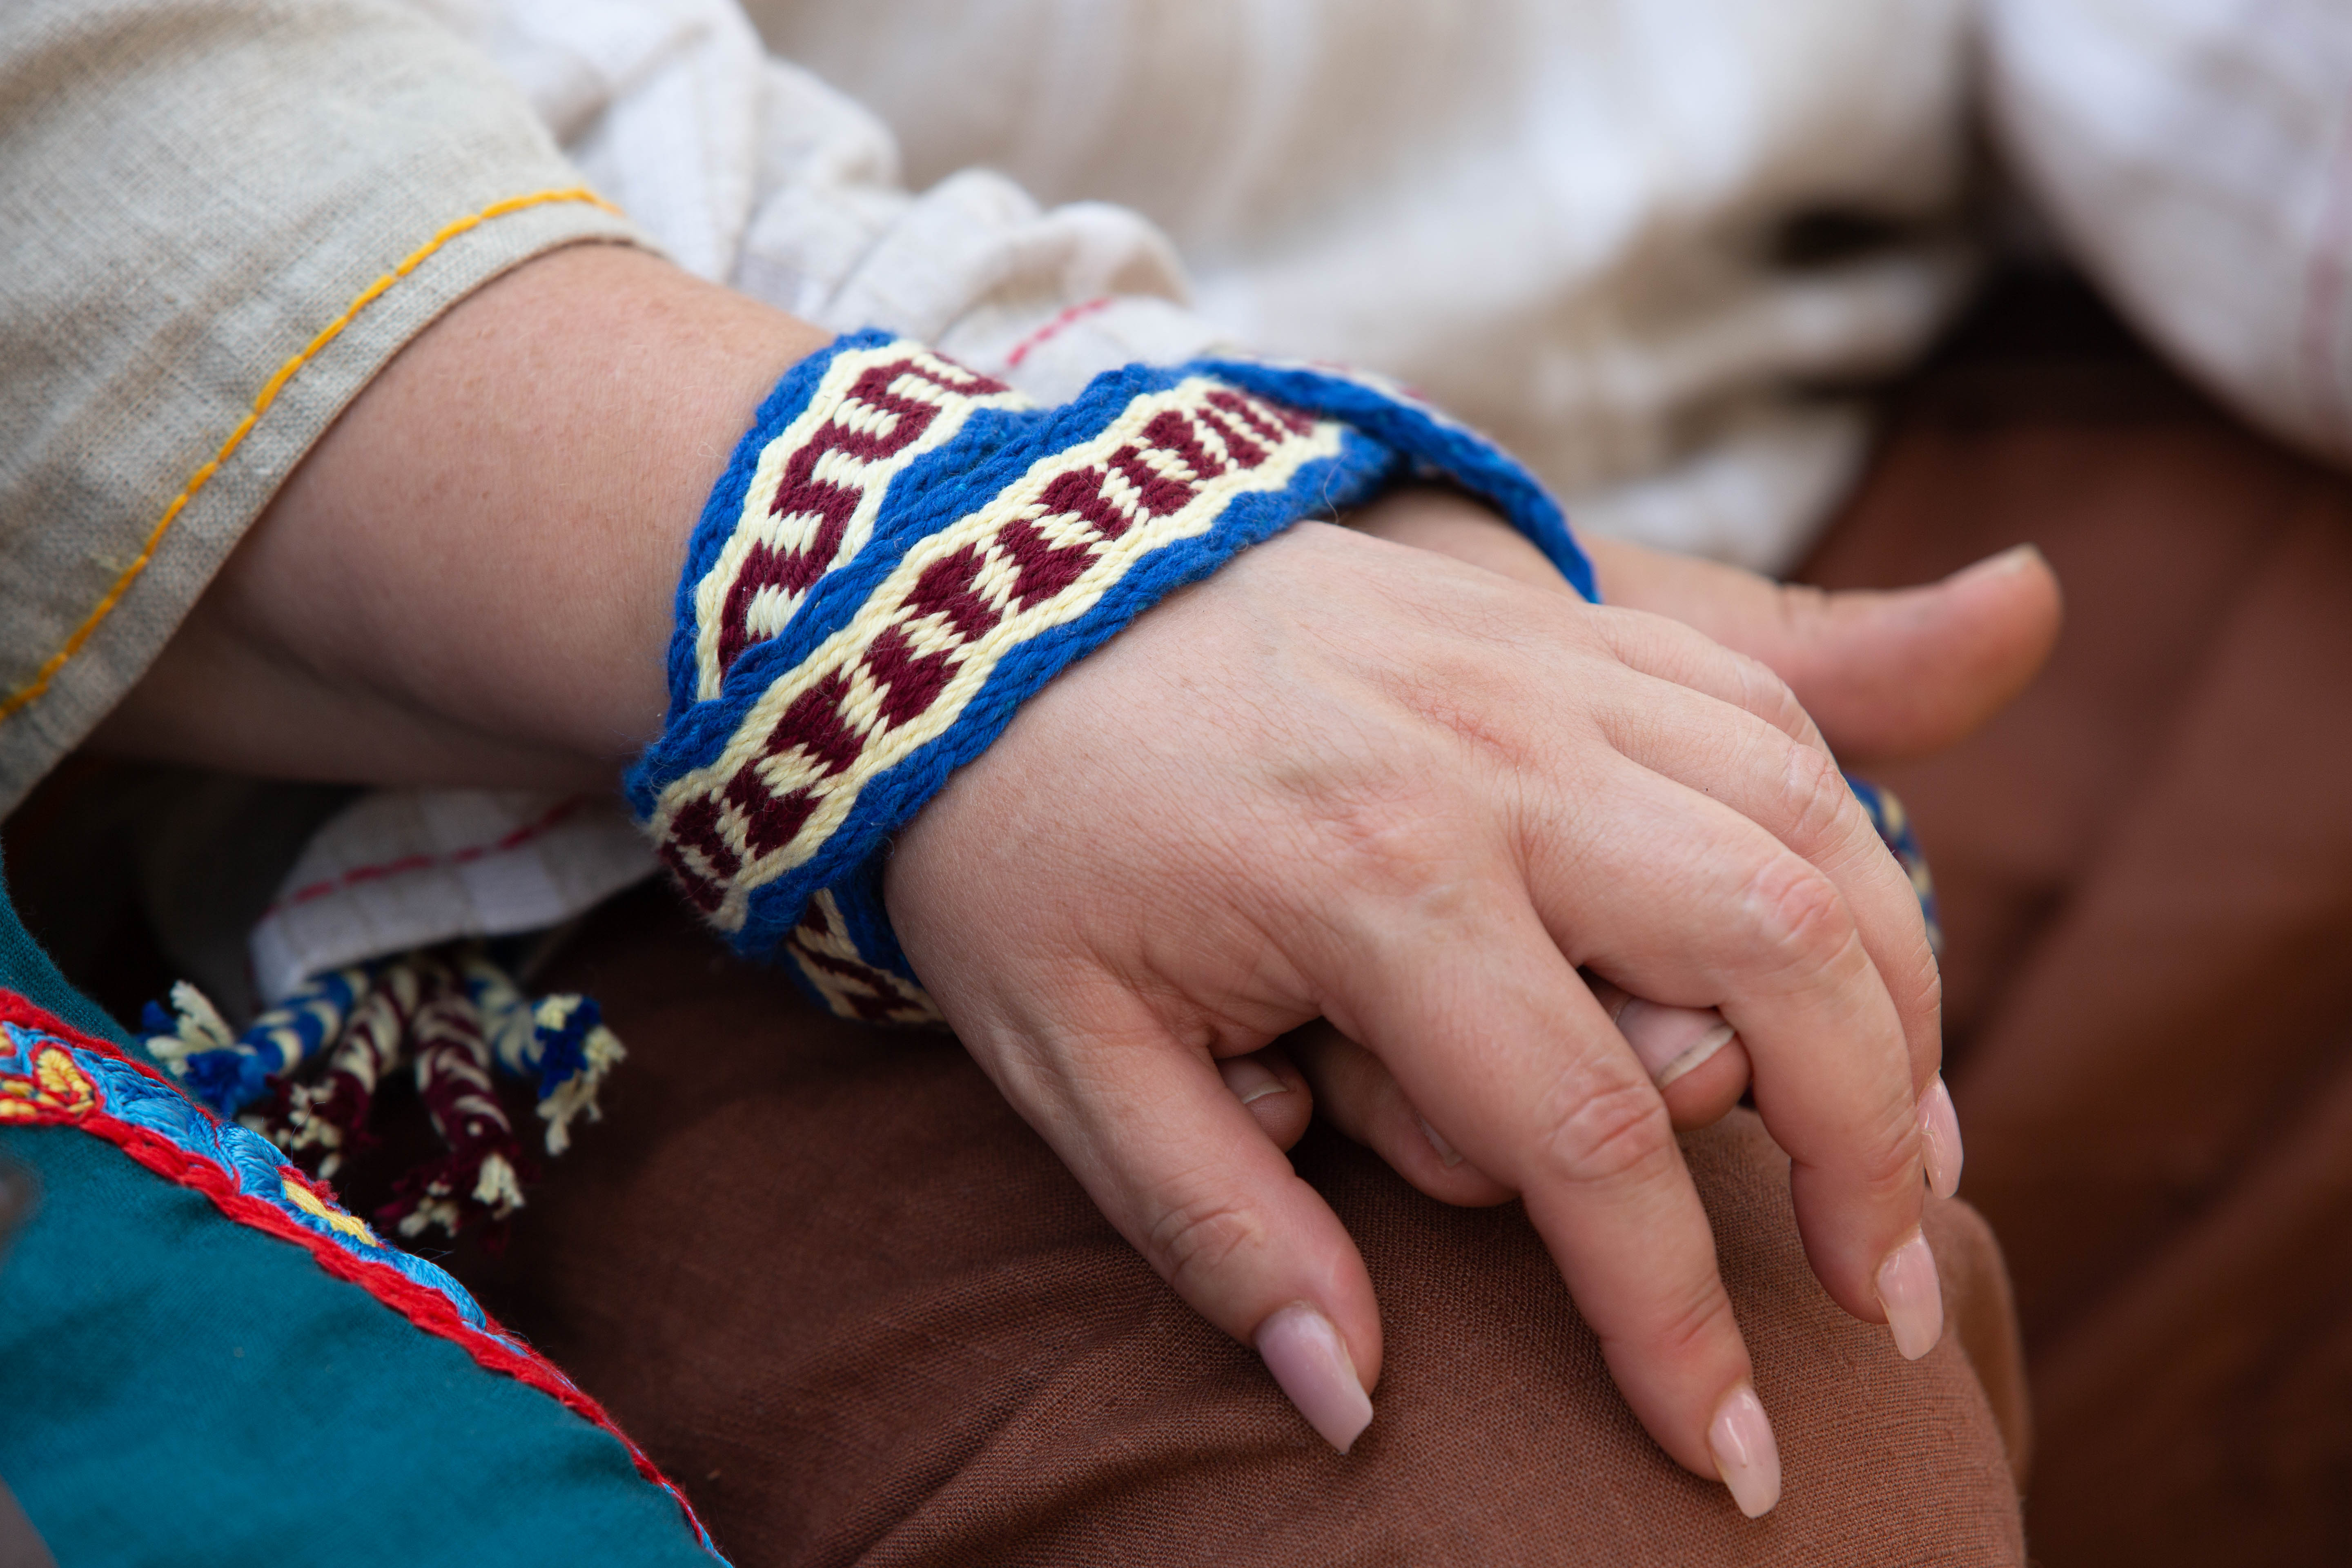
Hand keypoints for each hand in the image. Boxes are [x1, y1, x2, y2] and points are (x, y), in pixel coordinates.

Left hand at [886, 493, 1946, 1512]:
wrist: (991, 597)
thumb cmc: (1024, 834)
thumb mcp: (1063, 1051)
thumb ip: (1217, 1230)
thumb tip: (1348, 1402)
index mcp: (1372, 882)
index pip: (1587, 1147)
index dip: (1676, 1329)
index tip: (1731, 1459)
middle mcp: (1495, 763)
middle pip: (1777, 957)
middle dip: (1869, 1151)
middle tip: (1879, 1296)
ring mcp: (1540, 673)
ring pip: (1811, 822)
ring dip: (1900, 995)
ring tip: (1906, 1149)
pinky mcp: (1552, 625)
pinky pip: (1755, 712)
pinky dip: (1839, 829)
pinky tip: (1846, 941)